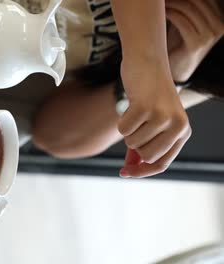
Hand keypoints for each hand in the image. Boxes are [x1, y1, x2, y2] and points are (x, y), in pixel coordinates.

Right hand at [118, 59, 191, 177]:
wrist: (148, 61)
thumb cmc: (148, 94)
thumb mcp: (150, 122)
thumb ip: (142, 146)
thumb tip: (128, 170)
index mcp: (183, 132)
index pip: (161, 164)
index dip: (141, 171)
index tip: (124, 172)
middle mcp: (178, 126)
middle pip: (146, 155)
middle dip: (134, 144)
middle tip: (136, 126)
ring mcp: (163, 117)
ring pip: (132, 143)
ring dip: (127, 130)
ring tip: (136, 111)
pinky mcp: (146, 108)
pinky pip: (123, 129)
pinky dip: (121, 120)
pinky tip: (131, 105)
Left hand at [166, 0, 223, 81]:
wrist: (176, 69)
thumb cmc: (178, 43)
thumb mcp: (187, 21)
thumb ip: (188, 7)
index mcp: (219, 18)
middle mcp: (219, 26)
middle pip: (197, 1)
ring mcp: (210, 36)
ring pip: (188, 9)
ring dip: (172, 3)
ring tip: (160, 3)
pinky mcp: (197, 44)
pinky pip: (181, 21)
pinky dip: (170, 14)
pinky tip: (162, 13)